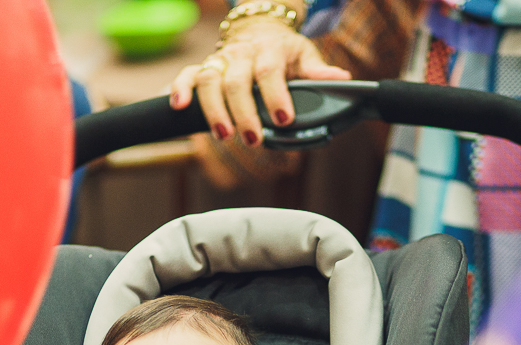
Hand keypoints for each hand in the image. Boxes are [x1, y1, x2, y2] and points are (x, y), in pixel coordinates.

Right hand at [169, 18, 350, 147]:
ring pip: (209, 80)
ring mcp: (221, 59)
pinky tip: (179, 106)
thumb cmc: (284, 50)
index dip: (275, 96)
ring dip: (213, 109)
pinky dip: (179, 89)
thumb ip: (319, 71)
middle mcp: (242, 54)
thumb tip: (342, 79)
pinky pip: (187, 74)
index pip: (270, 72)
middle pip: (236, 81)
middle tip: (252, 138)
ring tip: (223, 134)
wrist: (260, 30)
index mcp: (270, 50)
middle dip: (243, 112)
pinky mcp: (204, 66)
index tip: (283, 119)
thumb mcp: (305, 55)